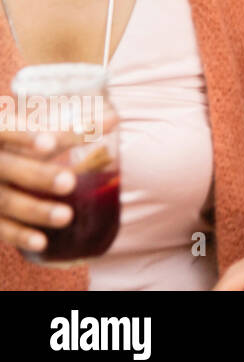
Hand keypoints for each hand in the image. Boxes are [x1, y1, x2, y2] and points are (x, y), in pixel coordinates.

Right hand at [0, 130, 81, 254]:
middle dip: (39, 176)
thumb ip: (68, 132)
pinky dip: (20, 236)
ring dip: (36, 210)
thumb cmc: (17, 149)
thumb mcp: (33, 136)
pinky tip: (42, 242)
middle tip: (69, 182)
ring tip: (66, 216)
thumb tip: (114, 119)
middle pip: (10, 169)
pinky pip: (1, 228)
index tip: (50, 144)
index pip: (8, 132)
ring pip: (7, 202)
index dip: (25, 138)